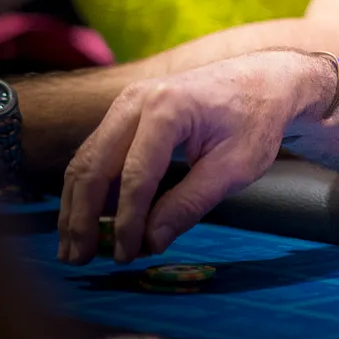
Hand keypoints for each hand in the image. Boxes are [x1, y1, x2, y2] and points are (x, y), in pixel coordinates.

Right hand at [57, 50, 325, 264]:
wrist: (265, 80)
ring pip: (88, 160)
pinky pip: (97, 153)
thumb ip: (191, 204)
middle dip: (83, 218)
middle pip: (96, 167)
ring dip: (76, 206)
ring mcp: (127, 102)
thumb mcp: (236, 167)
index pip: (136, 176)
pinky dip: (89, 188)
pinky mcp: (125, 112)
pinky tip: (88, 220)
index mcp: (169, 107)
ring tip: (73, 248)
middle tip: (80, 259)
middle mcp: (137, 100)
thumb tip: (150, 241)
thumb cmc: (256, 120)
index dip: (126, 221)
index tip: (127, 255)